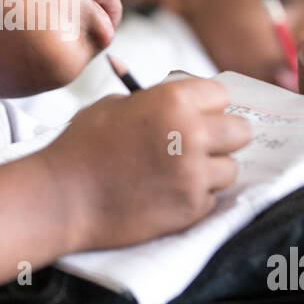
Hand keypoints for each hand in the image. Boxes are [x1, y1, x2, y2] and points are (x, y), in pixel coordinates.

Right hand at [42, 78, 252, 251]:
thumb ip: (154, 102)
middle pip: (241, 131)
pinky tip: (165, 195)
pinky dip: (195, 198)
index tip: (199, 115)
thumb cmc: (81, 147)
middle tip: (200, 145)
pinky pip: (212, 199)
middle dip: (223, 137)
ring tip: (178, 174)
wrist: (61, 196)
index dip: (209, 105)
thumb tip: (183, 106)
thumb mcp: (115, 105)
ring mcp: (194, 174)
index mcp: (174, 100)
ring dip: (210, 171)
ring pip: (230, 169)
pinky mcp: (191, 208)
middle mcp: (192, 134)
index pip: (222, 94)